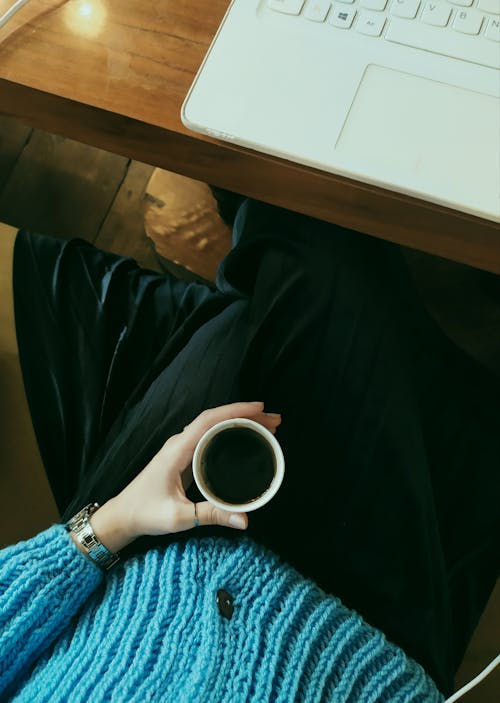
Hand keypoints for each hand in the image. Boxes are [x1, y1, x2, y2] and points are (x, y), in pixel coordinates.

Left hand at [87, 402, 280, 553]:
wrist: (122, 515)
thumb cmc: (145, 513)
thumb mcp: (179, 517)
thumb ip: (211, 515)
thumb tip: (245, 520)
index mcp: (177, 450)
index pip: (209, 420)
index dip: (235, 411)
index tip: (260, 408)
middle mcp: (179, 443)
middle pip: (216, 419)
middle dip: (246, 415)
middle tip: (274, 420)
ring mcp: (181, 448)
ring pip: (213, 425)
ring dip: (239, 422)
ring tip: (266, 426)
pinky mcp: (183, 456)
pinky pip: (209, 436)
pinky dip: (229, 432)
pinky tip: (244, 438)